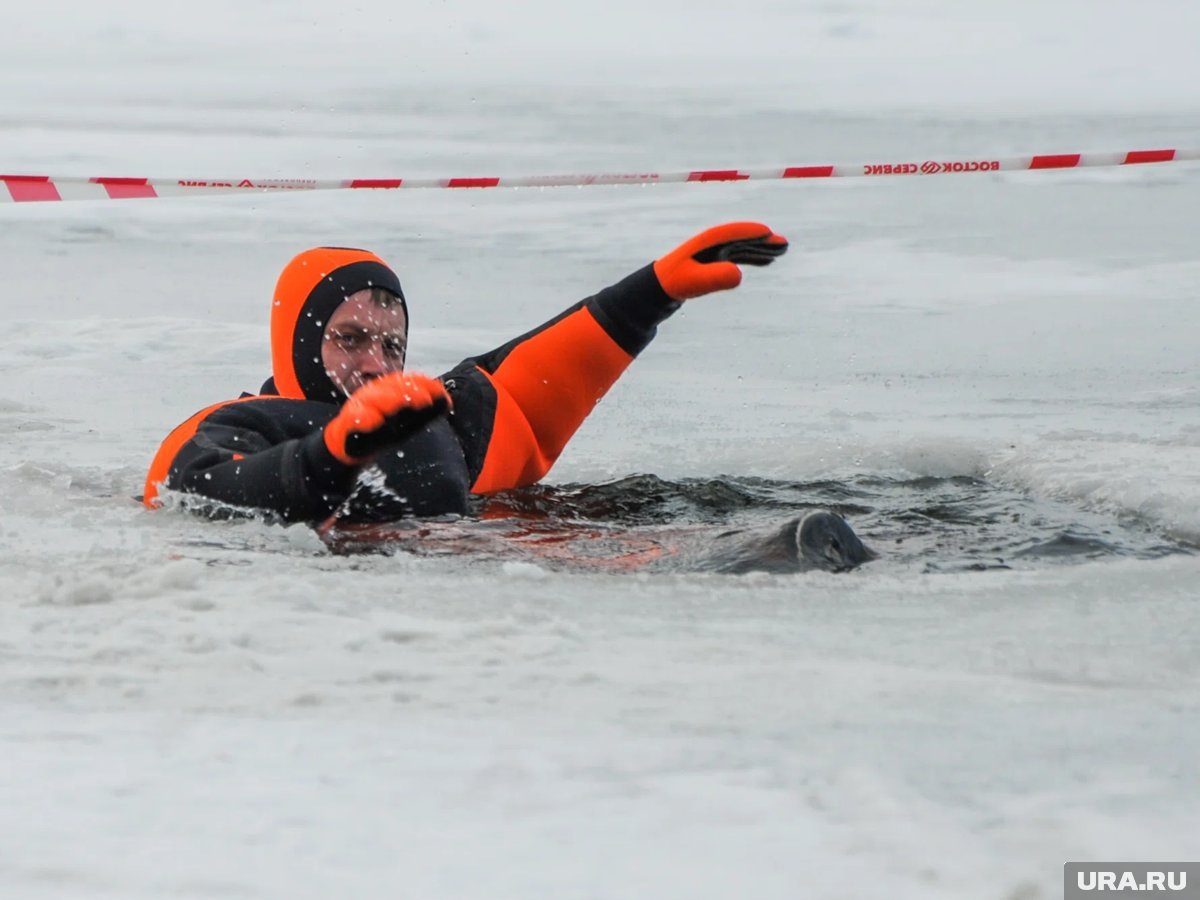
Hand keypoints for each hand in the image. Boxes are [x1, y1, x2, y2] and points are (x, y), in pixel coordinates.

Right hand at [323, 372, 450, 463]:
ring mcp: (359, 407)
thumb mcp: (407, 422)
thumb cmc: (382, 431)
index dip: (422, 383)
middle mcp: (373, 394)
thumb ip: (426, 412)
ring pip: (373, 399)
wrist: (349, 445)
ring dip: (389, 400)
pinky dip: (363, 418)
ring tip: (403, 403)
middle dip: (409, 391)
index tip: (439, 390)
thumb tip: (447, 402)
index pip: (406, 381)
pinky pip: (354, 418)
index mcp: (387, 391)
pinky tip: (374, 419)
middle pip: (390, 386)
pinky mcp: (347, 423)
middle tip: (426, 399)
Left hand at [653, 222, 787, 300]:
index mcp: (704, 243)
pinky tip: (766, 262)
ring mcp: (712, 254)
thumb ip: (714, 278)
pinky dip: (752, 259)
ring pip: (742, 249)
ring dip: (761, 249)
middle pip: (741, 240)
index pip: (730, 233)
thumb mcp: (693, 283)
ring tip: (781, 251)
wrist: (657, 291)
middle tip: (785, 244)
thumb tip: (739, 274)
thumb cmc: (674, 285)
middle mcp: (710, 245)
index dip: (749, 232)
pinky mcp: (712, 263)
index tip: (768, 233)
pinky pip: (738, 257)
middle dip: (763, 241)